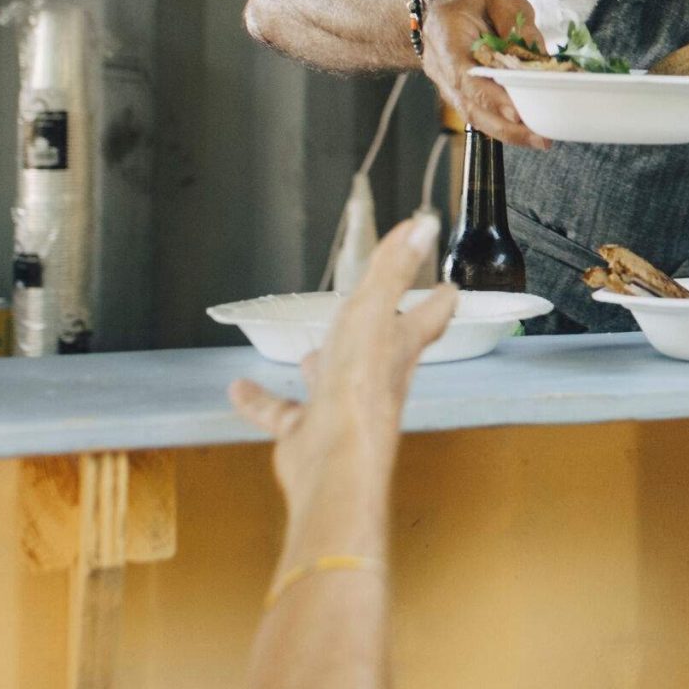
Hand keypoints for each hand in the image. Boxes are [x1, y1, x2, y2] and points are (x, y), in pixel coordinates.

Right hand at [228, 215, 457, 552]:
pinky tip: (240, 390)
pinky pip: (282, 411)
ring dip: (326, 365)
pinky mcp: (308, 434)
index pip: (429, 317)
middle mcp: (377, 379)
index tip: (449, 288)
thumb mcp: (374, 313)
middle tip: (387, 315)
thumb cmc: (359, 387)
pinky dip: (261, 400)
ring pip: (334, 380)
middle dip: (386, 332)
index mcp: (398, 348)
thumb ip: (393, 269)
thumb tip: (424, 226)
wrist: (333, 463)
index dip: (440, 301)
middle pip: (386, 349)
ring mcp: (342, 408)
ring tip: (313, 352)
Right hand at [418, 0, 550, 149]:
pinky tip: (526, 131)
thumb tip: (538, 54)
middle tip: (540, 139)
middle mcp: (442, 69)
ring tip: (539, 139)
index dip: (490, 98)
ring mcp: (447, 85)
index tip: (516, 114)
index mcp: (447, 39)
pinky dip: (501, 125)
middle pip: (470, 107)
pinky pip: (478, 113)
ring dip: (506, 133)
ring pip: (473, 116)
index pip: (466, 76)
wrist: (436, 4)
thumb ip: (516, 23)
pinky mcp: (459, 93)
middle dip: (505, 127)